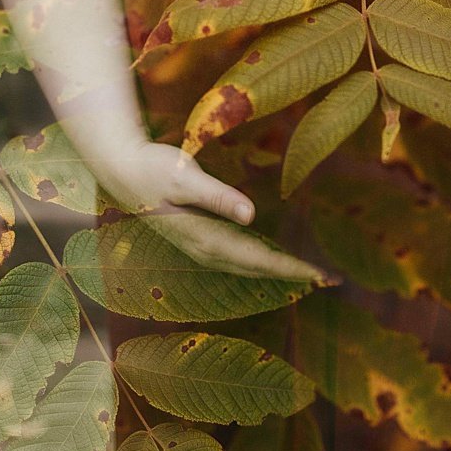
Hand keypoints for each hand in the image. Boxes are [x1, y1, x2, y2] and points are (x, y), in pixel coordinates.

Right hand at [81, 135, 328, 283]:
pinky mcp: (198, 239)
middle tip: (329, 281)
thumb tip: (251, 215)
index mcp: (205, 238)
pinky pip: (237, 259)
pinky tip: (272, 263)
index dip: (290, 268)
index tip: (319, 275)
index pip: (258, 260)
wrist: (120, 171)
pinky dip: (260, 263)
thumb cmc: (152, 169)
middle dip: (292, 275)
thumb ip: (217, 196)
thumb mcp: (184, 177)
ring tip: (309, 276)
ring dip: (278, 271)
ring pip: (247, 267)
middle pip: (257, 269)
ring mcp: (200, 247)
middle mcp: (204, 250)